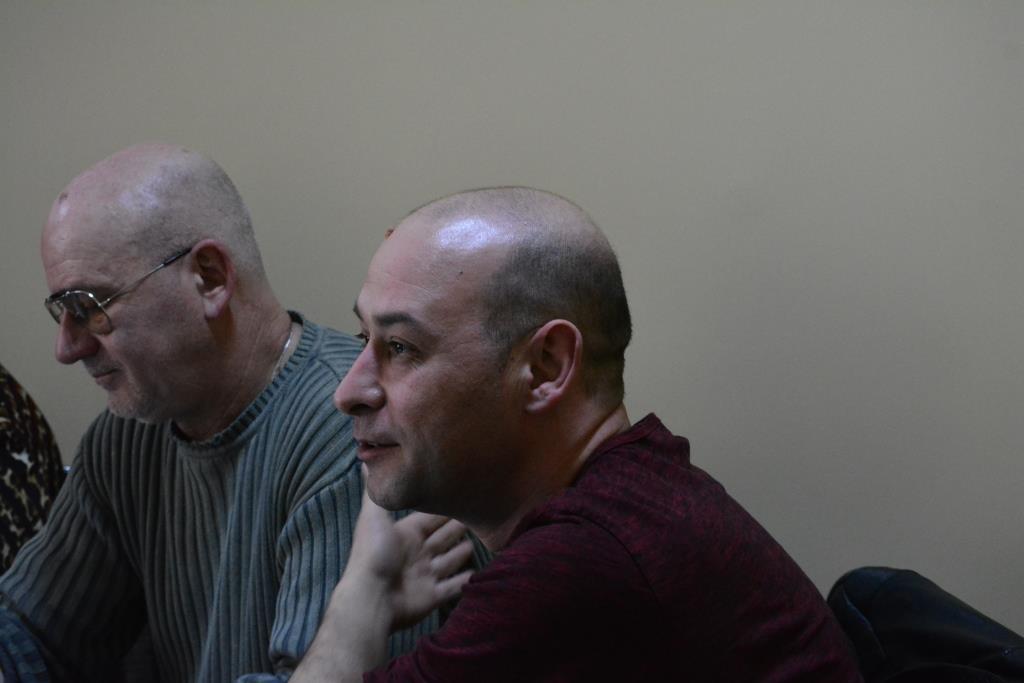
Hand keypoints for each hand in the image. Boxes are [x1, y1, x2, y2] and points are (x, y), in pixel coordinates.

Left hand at [292, 482, 474, 681]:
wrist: (370, 598)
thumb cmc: (373, 555)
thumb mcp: (373, 517)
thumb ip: (375, 493)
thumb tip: (366, 462)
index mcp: (405, 534)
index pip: (429, 519)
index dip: (444, 510)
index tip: (462, 496)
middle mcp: (416, 554)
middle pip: (442, 538)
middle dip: (456, 529)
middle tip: (477, 516)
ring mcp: (424, 576)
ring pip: (448, 561)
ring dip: (461, 554)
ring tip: (479, 543)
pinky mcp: (432, 597)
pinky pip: (453, 588)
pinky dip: (465, 582)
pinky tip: (478, 574)